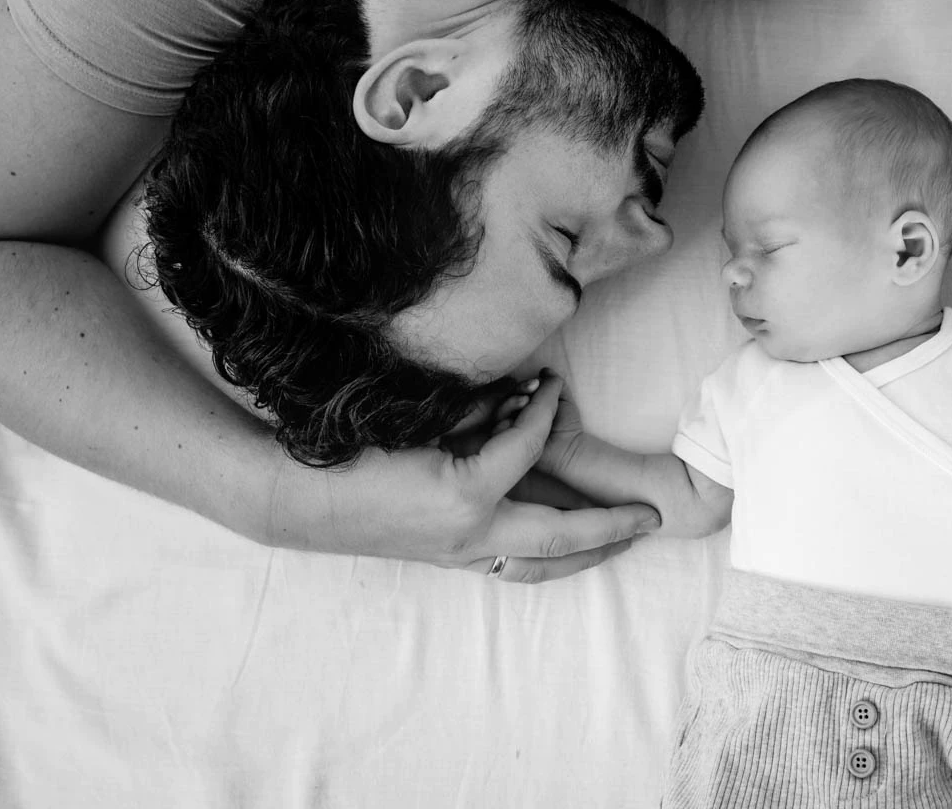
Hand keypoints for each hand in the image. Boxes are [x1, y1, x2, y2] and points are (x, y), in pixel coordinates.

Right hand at [260, 372, 658, 582]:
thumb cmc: (352, 454)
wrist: (300, 502)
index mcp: (462, 495)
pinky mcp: (449, 559)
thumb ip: (475, 410)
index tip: (555, 386)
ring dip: (585, 554)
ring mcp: (460, 554)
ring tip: (622, 540)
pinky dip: (545, 558)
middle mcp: (470, 535)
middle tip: (651, 517)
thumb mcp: (418, 423)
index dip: (543, 412)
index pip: (525, 449)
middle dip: (609, 526)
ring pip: (539, 565)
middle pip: (560, 537)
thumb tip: (523, 395)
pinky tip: (563, 547)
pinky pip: (512, 564)